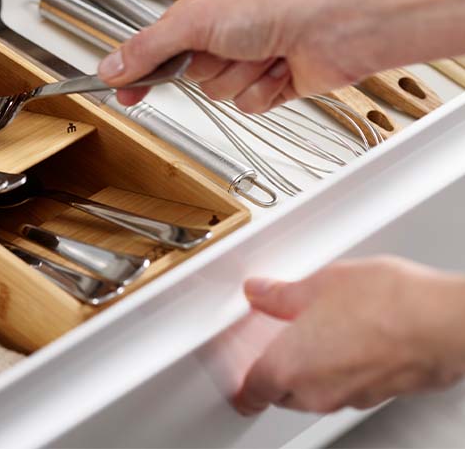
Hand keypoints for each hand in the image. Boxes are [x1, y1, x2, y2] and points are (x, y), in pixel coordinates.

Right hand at [97, 0, 365, 112]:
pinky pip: (249, 104)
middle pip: (191, 71)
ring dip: (240, 77)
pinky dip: (263, 90)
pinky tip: (281, 68)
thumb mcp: (197, 20)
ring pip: (220, 91)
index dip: (143, 65)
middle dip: (210, 65)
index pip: (162, 39)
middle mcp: (232, 26)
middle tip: (225, 48)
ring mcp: (255, 55)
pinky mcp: (276, 81)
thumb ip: (149, 47)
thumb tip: (112, 66)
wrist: (338, 26)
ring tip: (263, 53)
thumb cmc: (283, 3)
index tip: (121, 87)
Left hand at [234, 257, 464, 414]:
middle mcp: (318, 391)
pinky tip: (348, 341)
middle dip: (276, 372)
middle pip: (282, 393)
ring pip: (316, 393)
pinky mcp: (380, 395)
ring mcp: (352, 397)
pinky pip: (347, 388)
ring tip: (314, 335)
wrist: (443, 322)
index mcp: (290, 366)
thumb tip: (261, 292)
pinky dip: (340, 370)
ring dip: (310, 371)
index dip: (242, 385)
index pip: (252, 389)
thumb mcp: (317, 283)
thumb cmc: (385, 304)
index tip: (239, 381)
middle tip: (274, 346)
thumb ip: (281, 294)